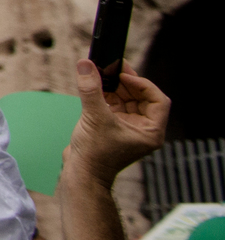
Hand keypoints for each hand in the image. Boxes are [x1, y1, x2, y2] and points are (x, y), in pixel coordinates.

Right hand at [67, 61, 170, 183]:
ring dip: (113, 87)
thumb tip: (86, 65)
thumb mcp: (95, 117)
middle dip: (125, 83)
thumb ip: (91, 89)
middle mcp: (143, 129)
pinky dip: (105, 95)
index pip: (157, 100)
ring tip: (99, 75)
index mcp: (151, 131)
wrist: (82, 174)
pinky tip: (94, 86)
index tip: (124, 75)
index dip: (142, 84)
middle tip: (110, 68)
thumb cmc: (96, 154)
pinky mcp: (113, 127)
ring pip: (126, 99)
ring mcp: (128, 128)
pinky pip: (114, 105)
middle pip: (141, 97)